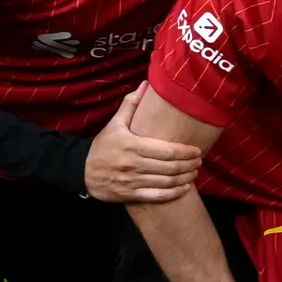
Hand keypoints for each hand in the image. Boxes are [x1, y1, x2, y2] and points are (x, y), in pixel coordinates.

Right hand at [84, 92, 203, 204]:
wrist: (81, 171)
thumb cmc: (103, 146)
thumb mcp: (114, 124)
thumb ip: (131, 105)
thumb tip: (146, 84)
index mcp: (131, 145)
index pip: (167, 150)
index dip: (186, 152)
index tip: (197, 150)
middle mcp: (132, 164)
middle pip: (170, 167)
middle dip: (189, 165)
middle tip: (200, 161)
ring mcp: (132, 181)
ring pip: (167, 182)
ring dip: (185, 178)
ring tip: (195, 172)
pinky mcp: (130, 195)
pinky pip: (157, 196)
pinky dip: (174, 193)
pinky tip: (184, 188)